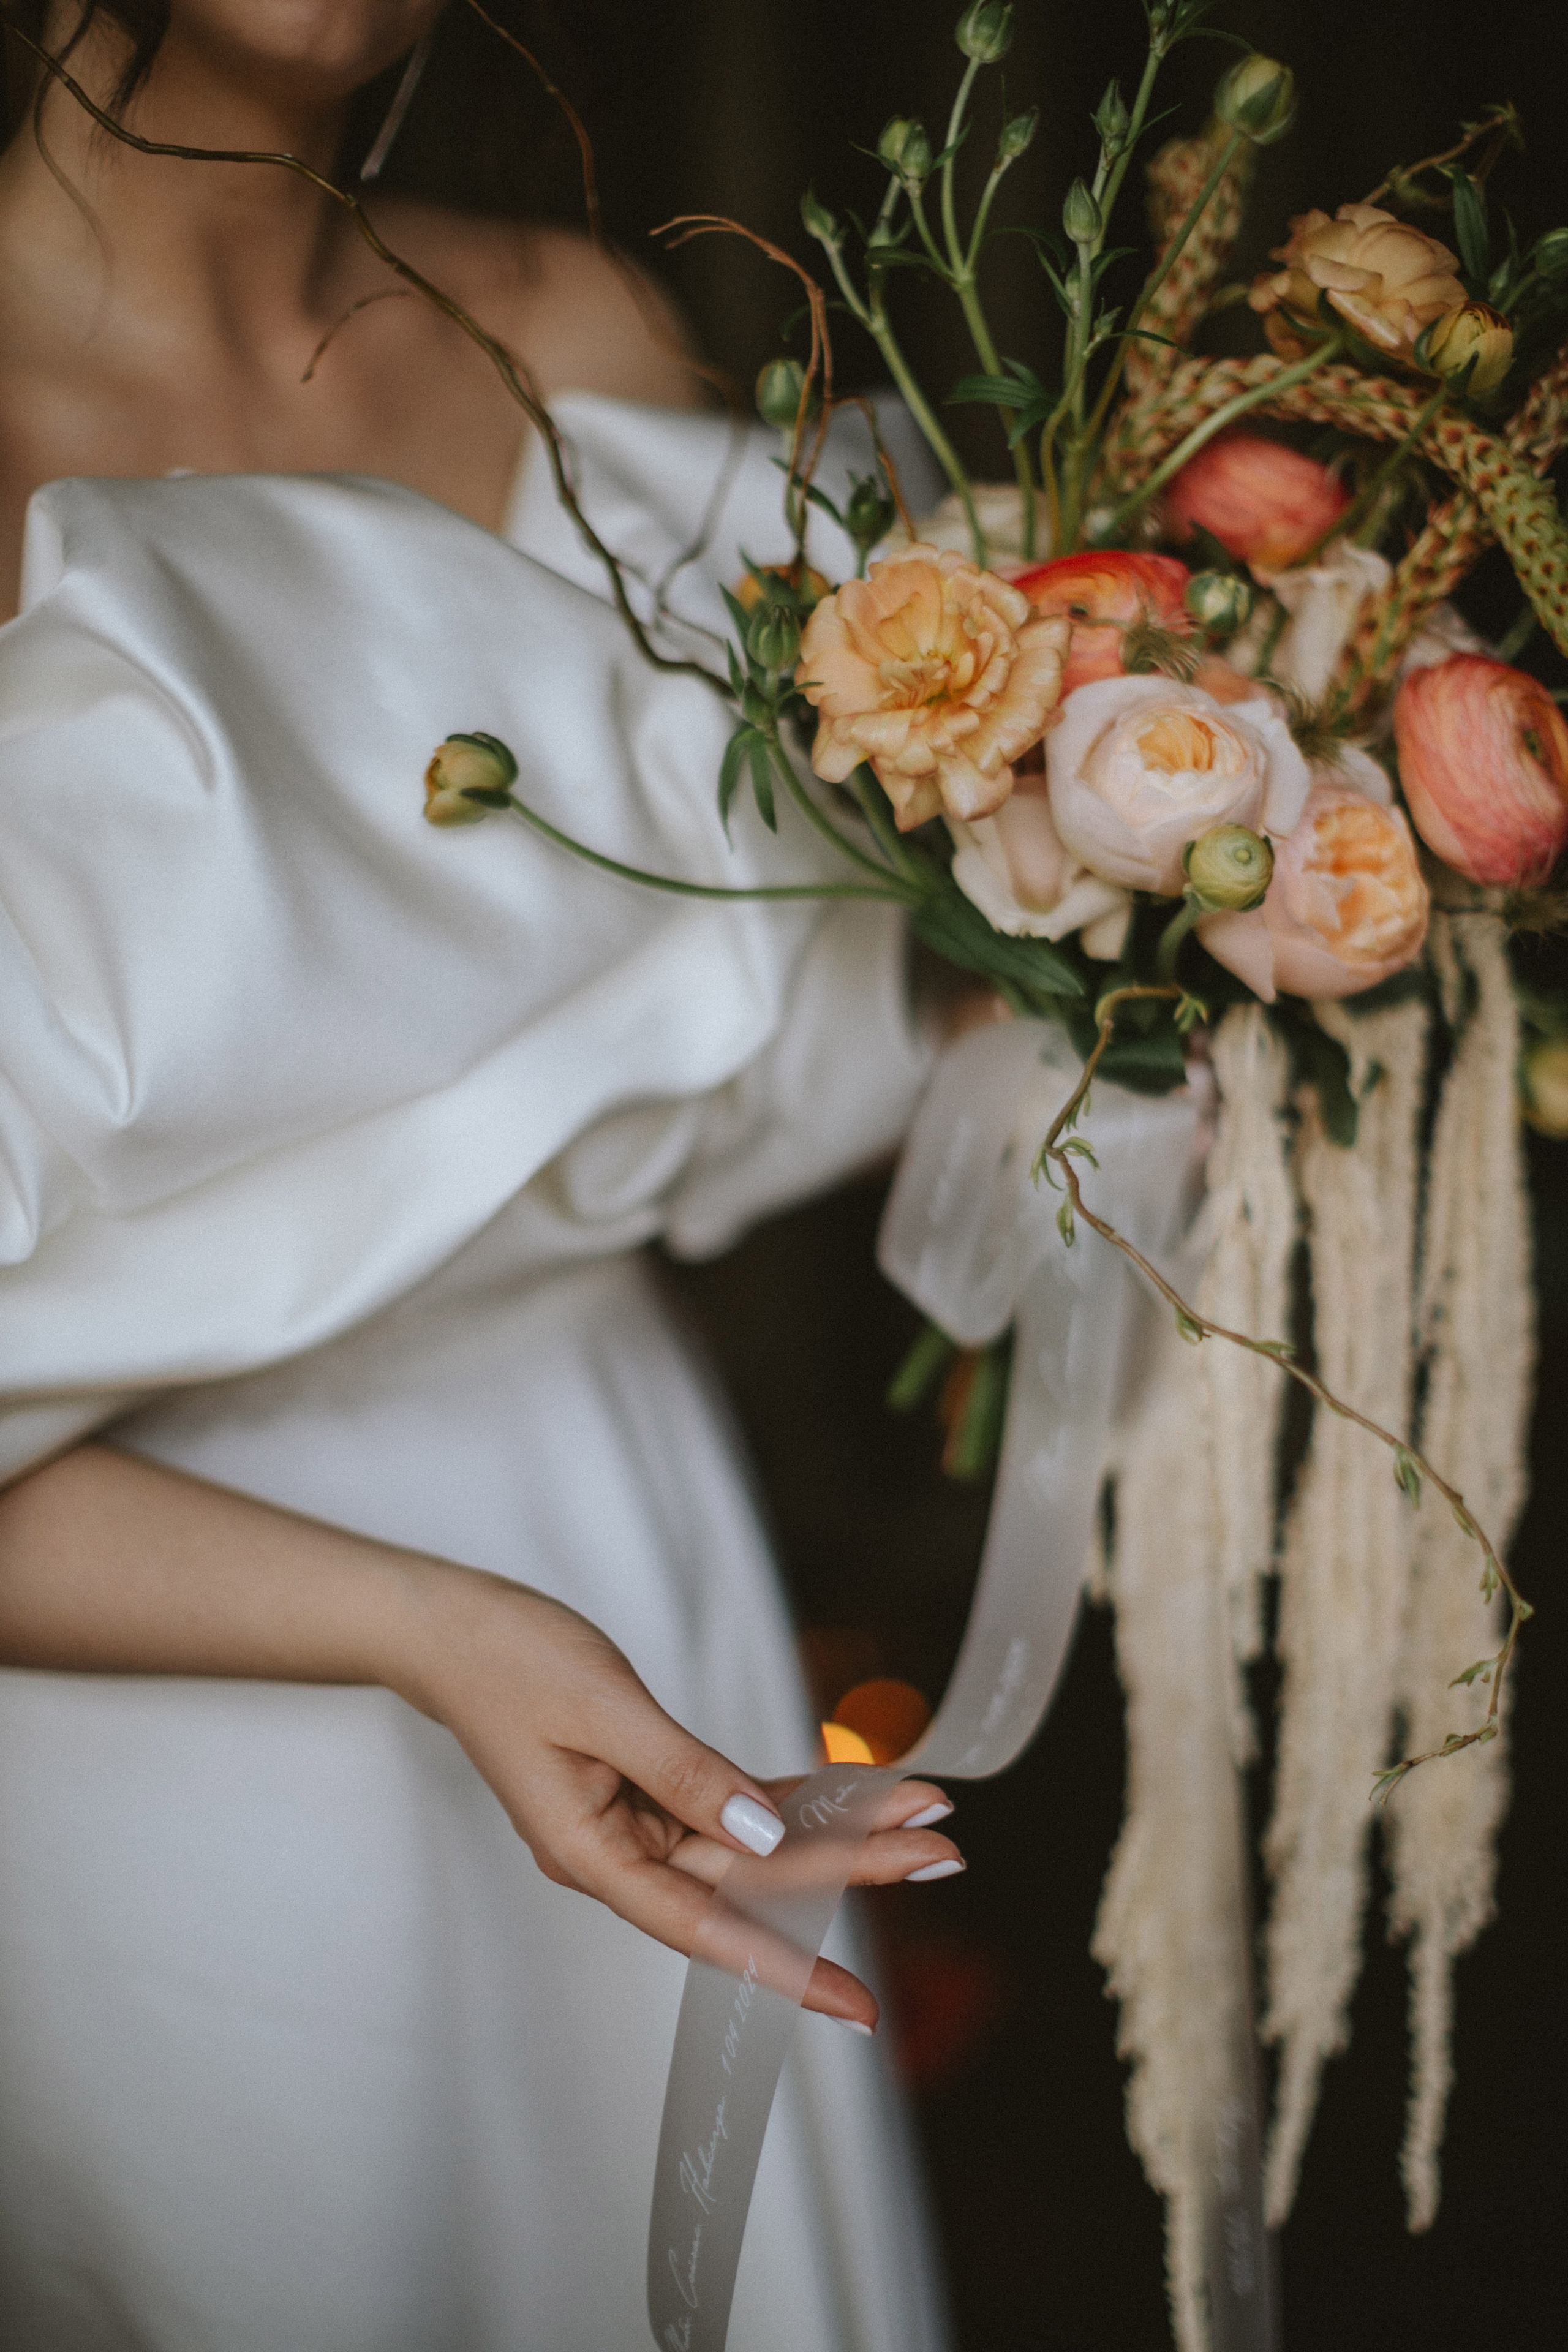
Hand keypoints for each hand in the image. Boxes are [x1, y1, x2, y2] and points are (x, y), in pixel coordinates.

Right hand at [394, 1566, 960, 2029]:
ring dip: (834, 1828)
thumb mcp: (600, 1708)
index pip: (706, 1928)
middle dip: (849, 1867)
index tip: (856, 2004)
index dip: (786, 1966)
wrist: (451, 1625)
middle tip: (942, 1857)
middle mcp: (621, 1853)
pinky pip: (731, 1803)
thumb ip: (684, 1773)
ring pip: (752, 1843)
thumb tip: (763, 1839)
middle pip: (750, 1881)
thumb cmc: (509, 1661)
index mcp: (594, 1855)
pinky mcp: (648, 1784)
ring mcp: (636, 1822)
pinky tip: (854, 1794)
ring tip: (921, 1817)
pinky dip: (788, 1799)